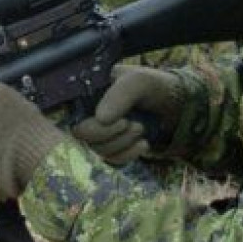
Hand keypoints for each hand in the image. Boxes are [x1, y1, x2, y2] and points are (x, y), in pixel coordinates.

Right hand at [71, 65, 185, 164]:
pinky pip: (110, 160)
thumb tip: (100, 119)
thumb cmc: (153, 87)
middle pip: (78, 132)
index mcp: (86, 90)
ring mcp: (98, 130)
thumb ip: (120, 95)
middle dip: (106, 133)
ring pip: (95, 148)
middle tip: (129, 123)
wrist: (177, 107)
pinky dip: (127, 155)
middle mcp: (86, 111)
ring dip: (121, 143)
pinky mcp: (111, 147)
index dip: (82, 120)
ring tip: (140, 128)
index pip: (65, 108)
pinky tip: (143, 144)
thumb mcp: (139, 82)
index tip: (108, 120)